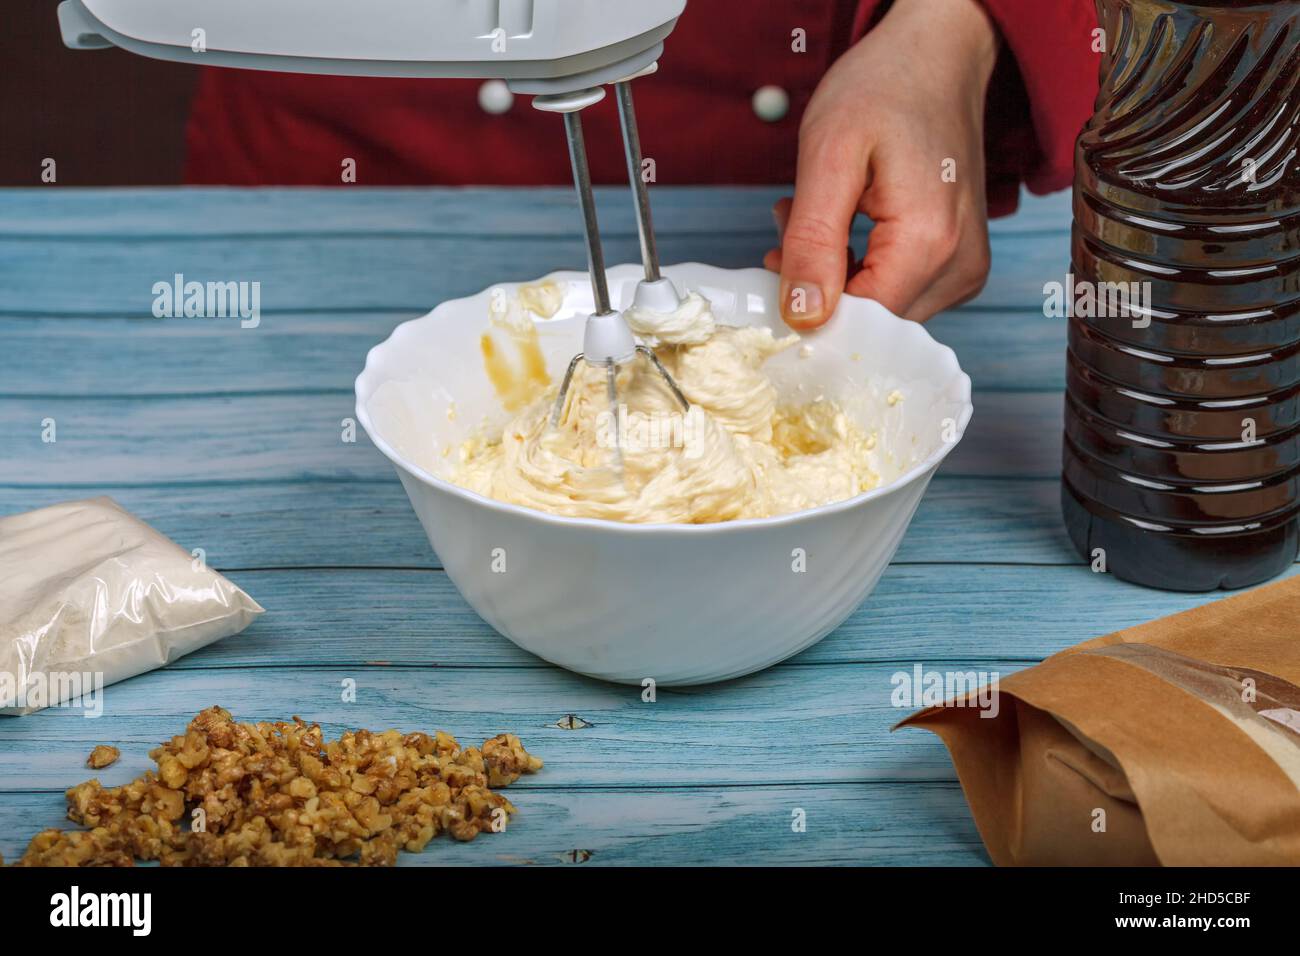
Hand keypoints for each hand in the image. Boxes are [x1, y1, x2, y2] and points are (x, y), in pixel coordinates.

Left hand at [764, 0, 997, 325]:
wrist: (938, 56)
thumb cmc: (885, 89)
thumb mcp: (828, 156)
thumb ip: (813, 243)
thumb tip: (803, 317)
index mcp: (929, 243)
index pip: (858, 323)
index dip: (808, 307)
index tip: (776, 264)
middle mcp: (958, 267)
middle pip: (870, 319)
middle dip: (819, 285)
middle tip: (790, 225)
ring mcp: (965, 269)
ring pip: (881, 309)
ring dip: (836, 275)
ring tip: (816, 214)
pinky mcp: (959, 264)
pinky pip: (899, 291)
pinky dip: (861, 268)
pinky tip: (844, 225)